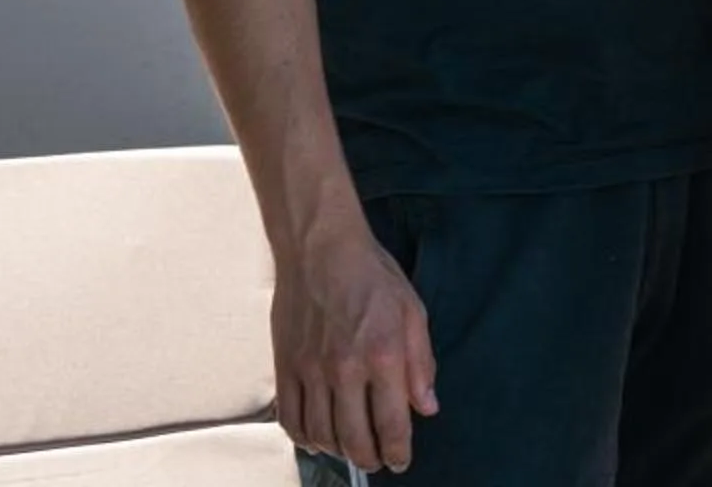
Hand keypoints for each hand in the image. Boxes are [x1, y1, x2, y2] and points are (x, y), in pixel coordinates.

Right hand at [272, 221, 436, 472]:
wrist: (320, 248)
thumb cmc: (372, 275)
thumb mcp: (413, 311)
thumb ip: (421, 363)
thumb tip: (426, 407)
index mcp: (383, 355)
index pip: (392, 423)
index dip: (398, 451)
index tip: (400, 461)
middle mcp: (345, 369)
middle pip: (354, 438)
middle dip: (369, 459)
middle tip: (376, 462)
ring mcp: (310, 370)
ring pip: (320, 434)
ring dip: (338, 452)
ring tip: (351, 451)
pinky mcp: (285, 366)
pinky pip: (289, 417)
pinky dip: (303, 437)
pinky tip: (316, 438)